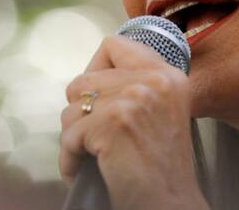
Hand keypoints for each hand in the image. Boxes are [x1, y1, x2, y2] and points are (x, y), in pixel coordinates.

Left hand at [59, 36, 208, 209]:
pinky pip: (68, 136)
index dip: (95, 70)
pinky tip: (87, 170)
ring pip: (71, 107)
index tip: (99, 97)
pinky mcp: (113, 123)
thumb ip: (136, 85)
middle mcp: (155, 81)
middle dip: (82, 112)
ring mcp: (134, 99)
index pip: (114, 44)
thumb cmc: (161, 170)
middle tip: (98, 137)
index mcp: (168, 75)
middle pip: (84, 78)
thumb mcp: (162, 112)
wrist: (170, 205)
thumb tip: (90, 79)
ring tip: (95, 155)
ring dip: (75, 137)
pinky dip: (70, 159)